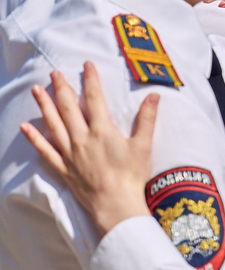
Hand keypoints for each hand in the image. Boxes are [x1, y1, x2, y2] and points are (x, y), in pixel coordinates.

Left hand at [20, 64, 157, 233]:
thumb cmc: (132, 176)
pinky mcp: (63, 167)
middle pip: (69, 107)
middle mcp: (82, 138)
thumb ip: (147, 119)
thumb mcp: (143, 146)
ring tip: (37, 90)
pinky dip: (34, 138)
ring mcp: (70, 152)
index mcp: (102, 130)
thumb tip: (154, 96)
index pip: (95, 99)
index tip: (87, 65)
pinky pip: (45, 150)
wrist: (115, 204)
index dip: (91, 80)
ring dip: (45, 105)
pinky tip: (25, 127)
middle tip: (55, 73)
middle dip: (62, 88)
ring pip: (54, 124)